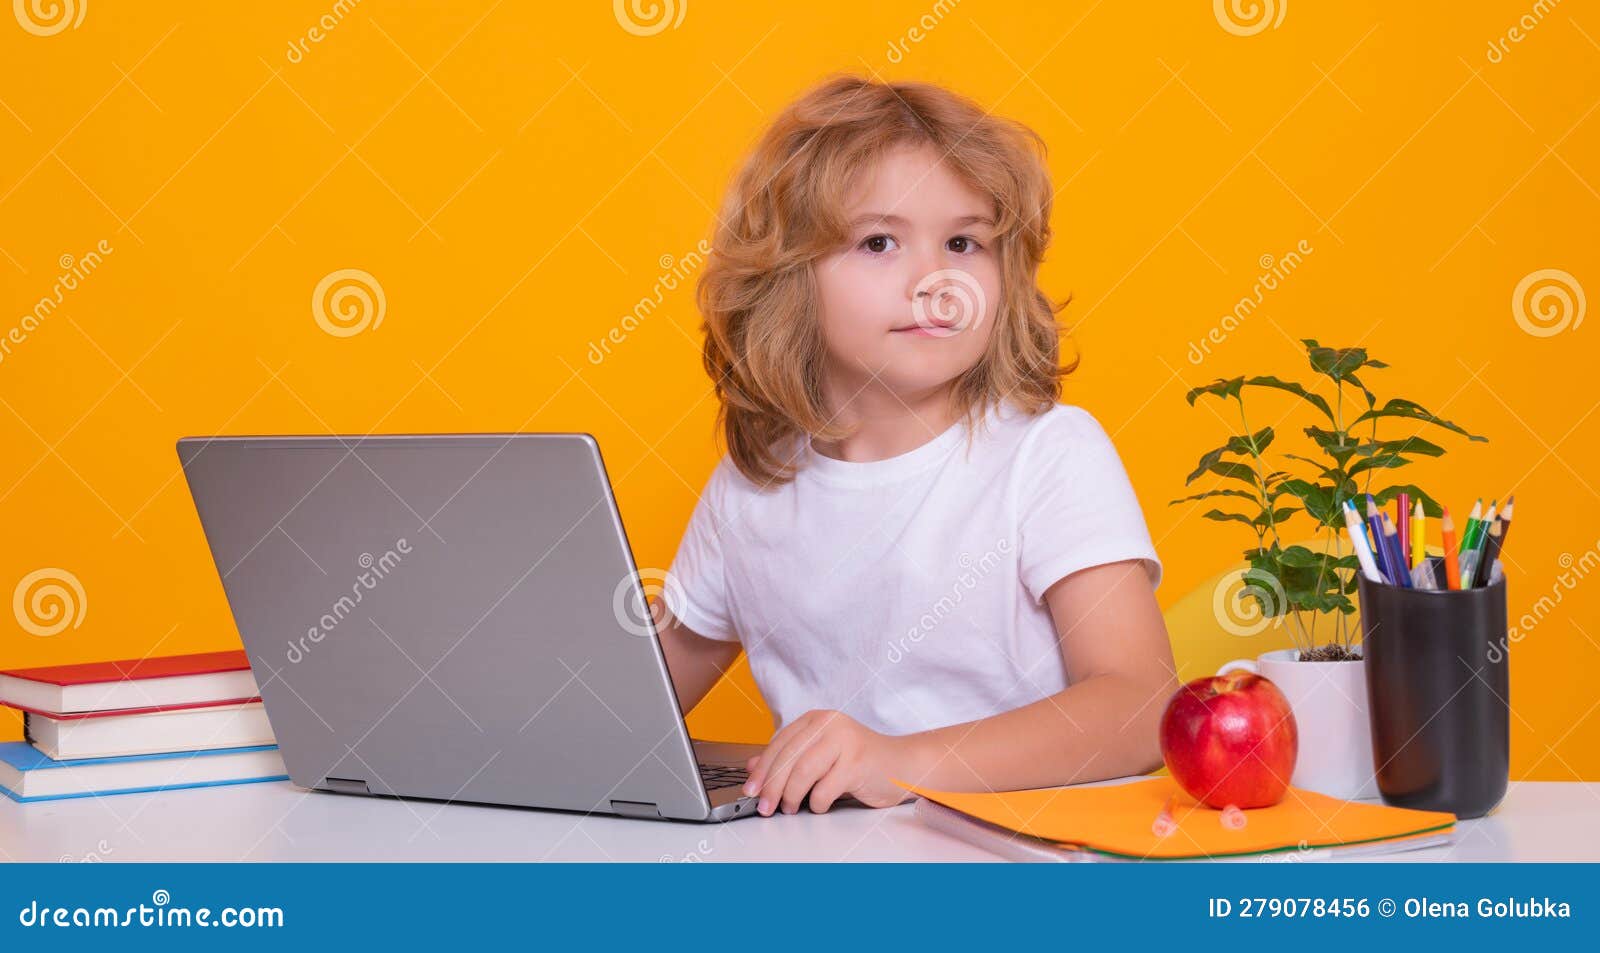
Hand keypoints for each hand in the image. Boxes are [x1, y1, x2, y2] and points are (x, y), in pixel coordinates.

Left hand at [742, 709, 924, 814]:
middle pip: (788, 758)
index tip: (750, 790)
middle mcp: (829, 724)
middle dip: (771, 787)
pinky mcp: (857, 763)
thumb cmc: (861, 762)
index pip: (779, 743)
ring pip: (803, 773)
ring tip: (790, 808)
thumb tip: (752, 767)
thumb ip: (789, 759)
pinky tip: (819, 806)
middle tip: (765, 807)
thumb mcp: (820, 756)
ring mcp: (845, 741)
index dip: (762, 769)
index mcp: (817, 719)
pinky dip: (817, 803)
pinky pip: (824, 789)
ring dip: (791, 797)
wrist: (903, 765)